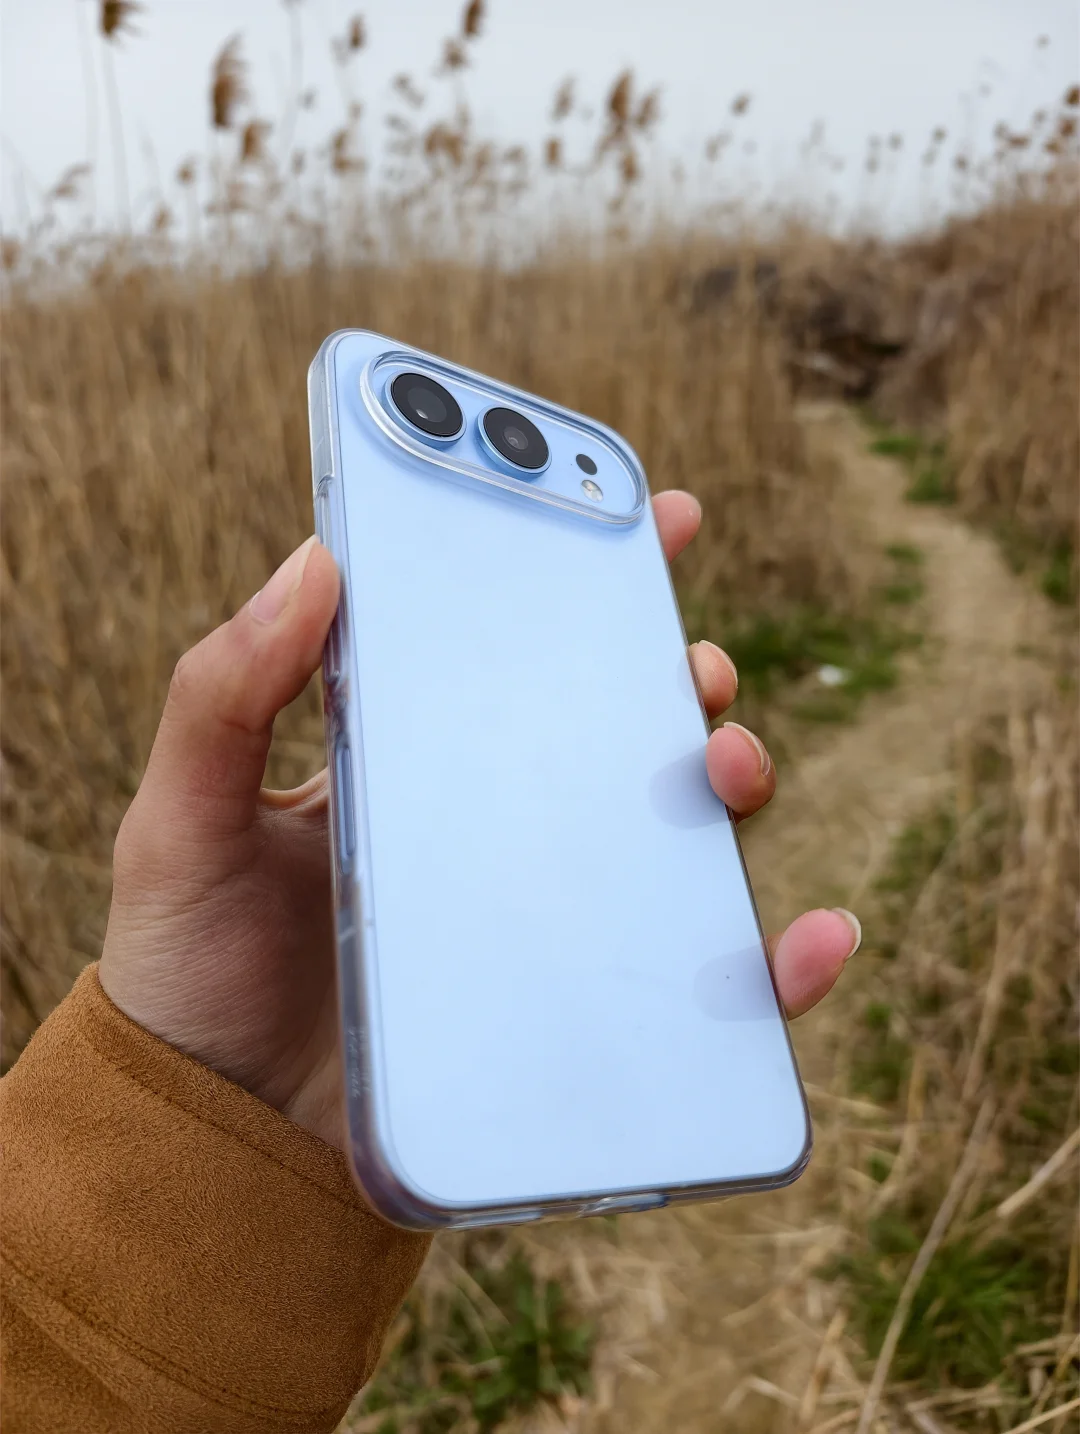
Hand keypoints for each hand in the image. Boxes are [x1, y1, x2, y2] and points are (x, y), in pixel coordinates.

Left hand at [99, 497, 860, 1151]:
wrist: (214, 1142)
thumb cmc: (189, 973)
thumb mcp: (183, 820)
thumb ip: (225, 694)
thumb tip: (316, 560)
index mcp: (414, 760)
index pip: (509, 649)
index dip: (586, 575)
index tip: (656, 513)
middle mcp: (490, 829)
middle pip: (614, 732)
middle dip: (677, 678)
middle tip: (692, 664)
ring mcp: (538, 919)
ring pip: (670, 836)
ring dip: (729, 784)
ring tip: (726, 769)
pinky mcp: (570, 1014)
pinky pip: (696, 990)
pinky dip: (770, 965)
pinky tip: (805, 939)